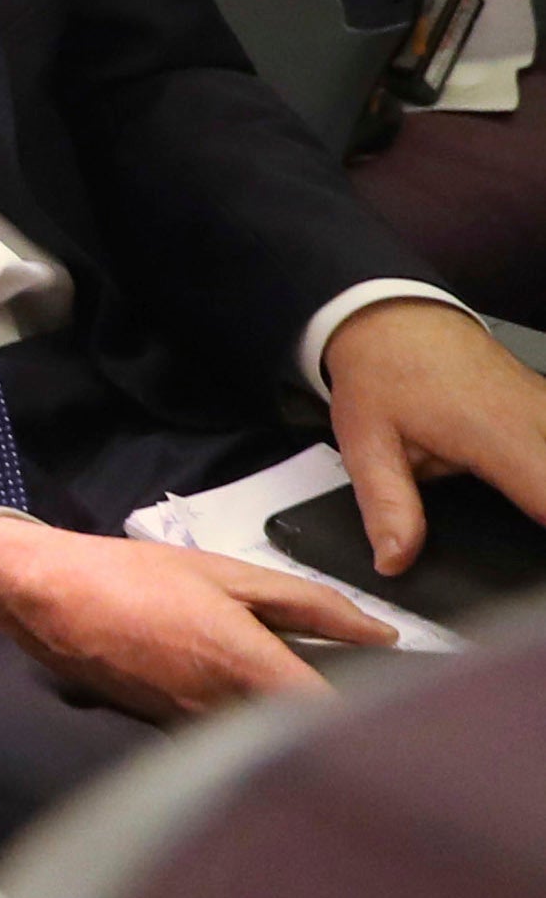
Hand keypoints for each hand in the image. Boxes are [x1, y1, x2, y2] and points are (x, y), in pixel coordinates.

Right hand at [0, 512, 388, 721]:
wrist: (45, 595)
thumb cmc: (136, 575)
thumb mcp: (227, 573)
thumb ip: (309, 605)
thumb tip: (378, 633)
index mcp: (246, 665)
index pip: (327, 717)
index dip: (367, 721)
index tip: (390, 708)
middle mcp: (221, 709)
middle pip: (298, 737)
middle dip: (328, 725)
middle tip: (353, 698)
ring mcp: (190, 727)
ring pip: (259, 741)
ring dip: (283, 726)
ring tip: (296, 694)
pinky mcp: (164, 729)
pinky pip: (222, 736)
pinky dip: (243, 724)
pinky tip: (239, 695)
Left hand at [322, 296, 545, 578]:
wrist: (394, 317)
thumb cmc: (382, 373)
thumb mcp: (368, 444)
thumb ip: (389, 507)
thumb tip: (395, 561)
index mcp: (500, 436)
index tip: (540, 581)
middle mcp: (540, 422)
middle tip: (529, 564)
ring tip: (529, 519)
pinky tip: (532, 490)